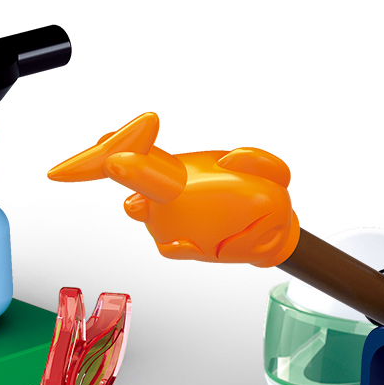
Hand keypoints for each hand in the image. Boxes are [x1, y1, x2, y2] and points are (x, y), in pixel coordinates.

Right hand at [49, 113, 301, 266]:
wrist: (275, 234)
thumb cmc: (265, 196)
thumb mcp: (274, 173)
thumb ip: (258, 161)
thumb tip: (230, 159)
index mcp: (185, 170)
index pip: (148, 154)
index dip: (124, 143)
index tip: (108, 137)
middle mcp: (172, 194)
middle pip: (133, 181)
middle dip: (119, 172)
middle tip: (116, 164)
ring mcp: (175, 220)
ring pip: (146, 215)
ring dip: (141, 207)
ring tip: (143, 203)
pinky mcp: (186, 246)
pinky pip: (170, 247)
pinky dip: (174, 246)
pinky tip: (183, 243)